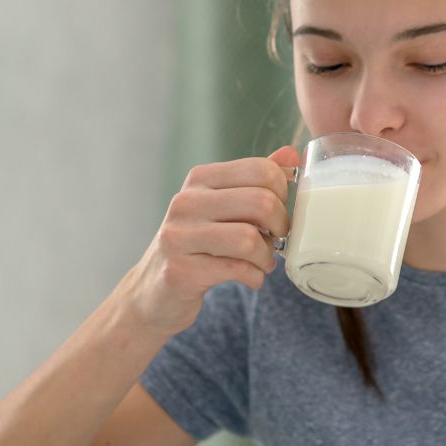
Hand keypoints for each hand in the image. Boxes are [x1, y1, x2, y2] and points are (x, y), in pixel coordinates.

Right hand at [119, 145, 298, 336]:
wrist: (154, 291)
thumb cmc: (197, 245)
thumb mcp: (221, 206)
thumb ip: (255, 181)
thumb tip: (292, 155)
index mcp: (200, 179)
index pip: (262, 170)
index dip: (283, 194)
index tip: (278, 214)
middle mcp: (186, 202)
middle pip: (261, 202)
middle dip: (282, 227)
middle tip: (276, 241)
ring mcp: (179, 236)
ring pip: (250, 239)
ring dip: (267, 257)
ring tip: (262, 262)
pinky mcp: (180, 271)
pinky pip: (238, 270)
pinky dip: (255, 277)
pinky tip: (250, 278)